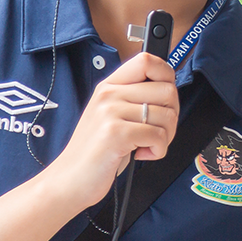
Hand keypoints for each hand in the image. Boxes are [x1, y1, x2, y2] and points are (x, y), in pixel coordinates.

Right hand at [40, 52, 178, 209]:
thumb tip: (168, 90)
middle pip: (167, 90)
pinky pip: (158, 136)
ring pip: (167, 115)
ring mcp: (111, 112)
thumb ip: (134, 99)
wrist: (69, 179)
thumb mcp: (111, 116)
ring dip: (165, 137)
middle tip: (157, 131)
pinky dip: (158, 150)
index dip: (166, 75)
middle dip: (172, 116)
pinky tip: (141, 154)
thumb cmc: (96, 152)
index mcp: (109, 86)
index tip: (165, 98)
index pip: (147, 60)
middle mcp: (109, 94)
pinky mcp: (116, 133)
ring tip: (146, 145)